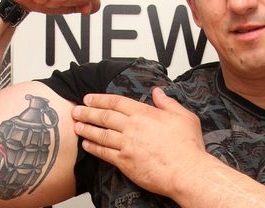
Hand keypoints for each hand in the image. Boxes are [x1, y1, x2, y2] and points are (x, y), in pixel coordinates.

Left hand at [72, 88, 209, 197]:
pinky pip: (104, 153)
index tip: (89, 98)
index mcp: (145, 114)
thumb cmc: (188, 147)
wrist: (187, 172)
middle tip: (77, 110)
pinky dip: (94, 148)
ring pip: (101, 134)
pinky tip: (87, 145)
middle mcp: (133, 128)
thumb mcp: (183, 116)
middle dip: (88, 112)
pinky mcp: (125, 163)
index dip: (100, 99)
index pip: (116, 102)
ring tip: (77, 126)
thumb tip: (158, 93)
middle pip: (104, 116)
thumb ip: (168, 102)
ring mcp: (127, 145)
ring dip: (87, 129)